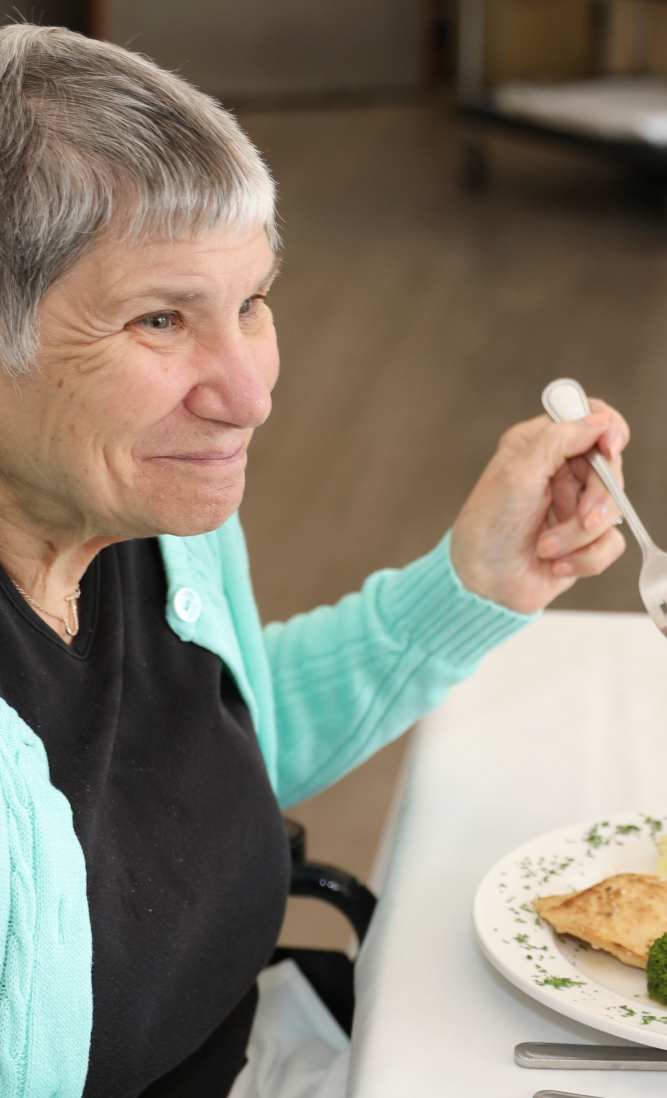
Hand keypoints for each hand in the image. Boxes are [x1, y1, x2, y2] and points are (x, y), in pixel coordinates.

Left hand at [450, 401, 628, 613]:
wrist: (480, 584)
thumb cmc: (487, 527)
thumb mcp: (517, 473)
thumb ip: (559, 439)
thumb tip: (599, 421)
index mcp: (540, 445)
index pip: (591, 419)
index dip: (608, 430)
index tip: (608, 448)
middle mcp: (560, 471)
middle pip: (610, 468)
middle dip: (597, 498)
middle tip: (581, 517)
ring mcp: (573, 506)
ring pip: (612, 509)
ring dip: (580, 534)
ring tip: (546, 548)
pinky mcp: (583, 541)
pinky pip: (610, 544)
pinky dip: (584, 558)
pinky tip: (555, 564)